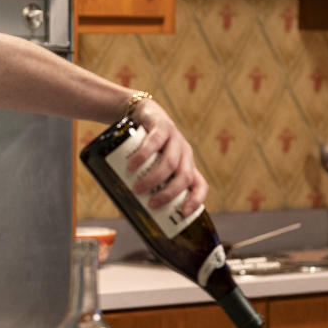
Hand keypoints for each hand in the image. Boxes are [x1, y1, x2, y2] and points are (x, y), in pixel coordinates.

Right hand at [125, 99, 208, 216]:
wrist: (140, 113)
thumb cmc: (145, 147)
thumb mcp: (151, 165)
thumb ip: (145, 184)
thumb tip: (127, 213)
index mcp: (186, 165)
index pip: (200, 185)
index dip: (196, 200)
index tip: (183, 214)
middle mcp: (184, 153)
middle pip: (184, 177)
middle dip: (169, 194)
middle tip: (151, 204)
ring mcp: (175, 138)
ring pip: (170, 162)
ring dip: (154, 179)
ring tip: (137, 189)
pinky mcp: (162, 126)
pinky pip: (155, 142)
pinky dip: (143, 156)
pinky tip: (132, 166)